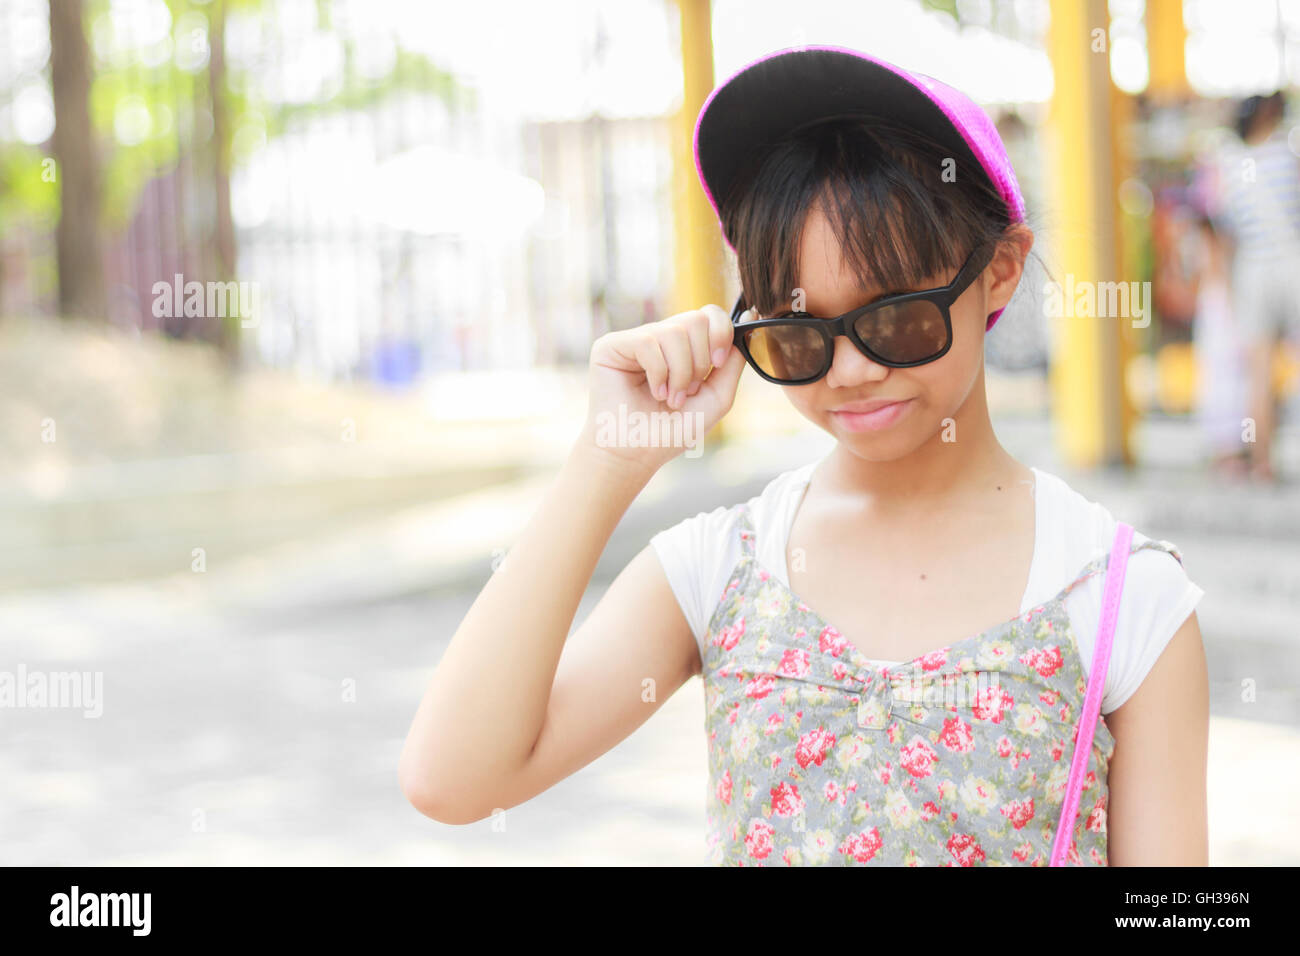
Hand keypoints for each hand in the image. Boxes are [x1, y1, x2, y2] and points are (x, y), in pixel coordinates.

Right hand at [579, 304, 748, 472]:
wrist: (637, 455)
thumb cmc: (672, 431)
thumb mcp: (716, 398)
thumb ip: (733, 363)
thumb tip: (747, 321)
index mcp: (684, 348)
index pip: (709, 315)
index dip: (721, 332)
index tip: (718, 362)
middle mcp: (660, 339)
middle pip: (696, 319)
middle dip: (699, 362)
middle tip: (687, 392)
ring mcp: (635, 340)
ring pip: (675, 331)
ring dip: (680, 373)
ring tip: (669, 399)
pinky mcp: (612, 345)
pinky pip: (649, 341)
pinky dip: (659, 373)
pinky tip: (654, 392)